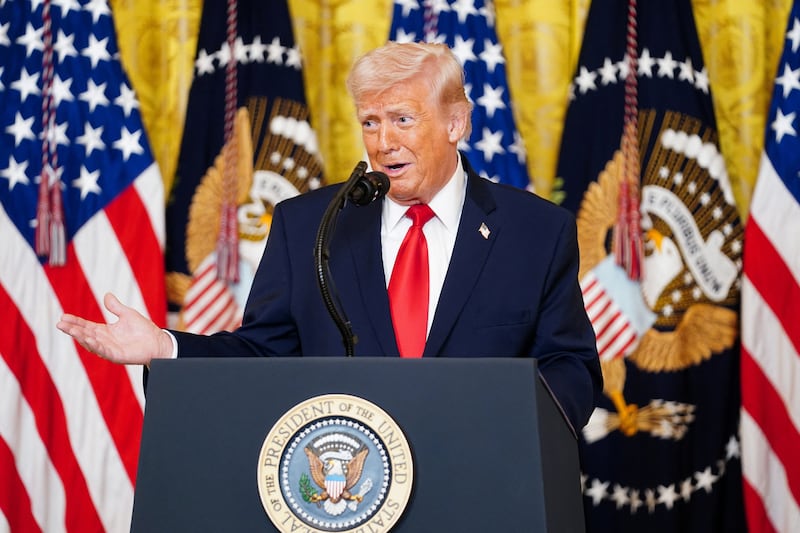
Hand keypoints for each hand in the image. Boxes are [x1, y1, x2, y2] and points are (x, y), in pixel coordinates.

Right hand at [57, 293, 173, 365]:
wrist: (158, 342)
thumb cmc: (143, 330)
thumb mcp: (127, 314)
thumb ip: (115, 307)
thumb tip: (107, 294)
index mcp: (105, 331)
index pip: (86, 325)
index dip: (75, 321)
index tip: (63, 316)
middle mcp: (104, 340)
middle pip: (85, 334)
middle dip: (72, 329)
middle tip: (60, 323)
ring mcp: (109, 349)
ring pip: (91, 343)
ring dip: (80, 336)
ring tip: (70, 330)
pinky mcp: (116, 356)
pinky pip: (103, 351)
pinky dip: (95, 345)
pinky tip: (87, 339)